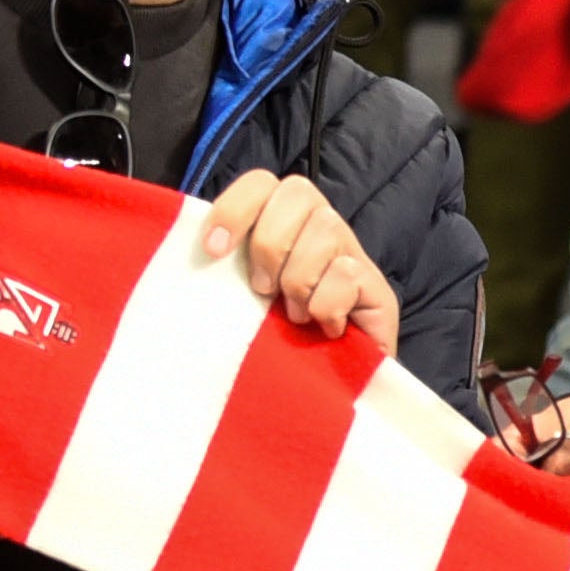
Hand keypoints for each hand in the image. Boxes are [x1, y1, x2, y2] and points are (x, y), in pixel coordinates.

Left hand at [194, 170, 401, 357]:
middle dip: (270, 245)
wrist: (326, 387)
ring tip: (296, 314)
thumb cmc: (275, 341)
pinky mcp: (377, 288)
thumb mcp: (239, 300)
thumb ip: (223, 271)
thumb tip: (192, 250)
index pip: (261, 183)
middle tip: (263, 290)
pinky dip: (326, 306)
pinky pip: (346, 274)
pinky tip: (326, 327)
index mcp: (282, 223)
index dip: (235, 208)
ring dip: (299, 279)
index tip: (213, 251)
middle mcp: (320, 226)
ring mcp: (352, 254)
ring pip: (326, 228)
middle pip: (297, 194)